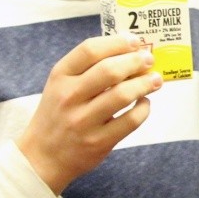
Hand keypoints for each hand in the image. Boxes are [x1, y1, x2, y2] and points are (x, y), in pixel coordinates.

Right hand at [18, 34, 162, 193]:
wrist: (42, 156)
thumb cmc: (58, 114)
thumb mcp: (61, 85)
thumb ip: (89, 67)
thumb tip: (130, 49)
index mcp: (60, 77)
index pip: (90, 50)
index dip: (117, 42)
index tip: (135, 41)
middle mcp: (69, 97)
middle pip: (109, 71)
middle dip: (136, 61)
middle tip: (149, 60)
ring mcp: (83, 121)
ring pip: (122, 95)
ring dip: (145, 83)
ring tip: (155, 80)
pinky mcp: (98, 142)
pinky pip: (130, 121)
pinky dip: (144, 109)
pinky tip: (144, 103)